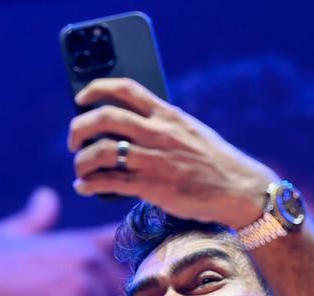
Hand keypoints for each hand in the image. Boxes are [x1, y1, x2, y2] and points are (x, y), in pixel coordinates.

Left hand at [67, 78, 276, 225]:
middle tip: (73, 140)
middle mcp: (159, 133)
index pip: (126, 89)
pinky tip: (84, 187)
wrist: (239, 189)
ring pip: (101, 151)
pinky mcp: (152, 187)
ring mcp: (154, 160)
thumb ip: (161, 125)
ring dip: (81, 161)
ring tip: (80, 169)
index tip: (81, 98)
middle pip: (105, 118)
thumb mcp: (189, 131)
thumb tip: (129, 128)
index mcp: (168, 115)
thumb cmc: (213, 162)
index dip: (96, 89)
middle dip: (79, 127)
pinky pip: (110, 182)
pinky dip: (90, 184)